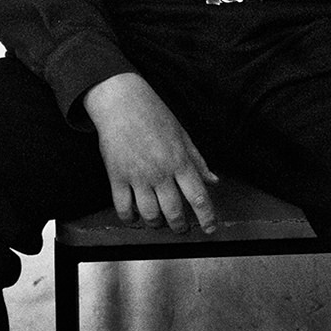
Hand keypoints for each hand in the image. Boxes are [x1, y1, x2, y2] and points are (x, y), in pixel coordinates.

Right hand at [83, 72, 218, 231]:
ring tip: (159, 222)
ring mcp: (137, 176)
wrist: (122, 102)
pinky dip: (130, 218)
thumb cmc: (154, 115)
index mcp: (179, 160)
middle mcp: (160, 171)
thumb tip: (213, 180)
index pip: (198, 196)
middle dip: (180, 226)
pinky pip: (123, 208)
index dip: (206, 216)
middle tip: (181, 227)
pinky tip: (135, 215)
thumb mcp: (182, 134)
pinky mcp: (117, 177)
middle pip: (174, 212)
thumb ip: (198, 160)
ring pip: (150, 215)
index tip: (210, 228)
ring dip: (156, 224)